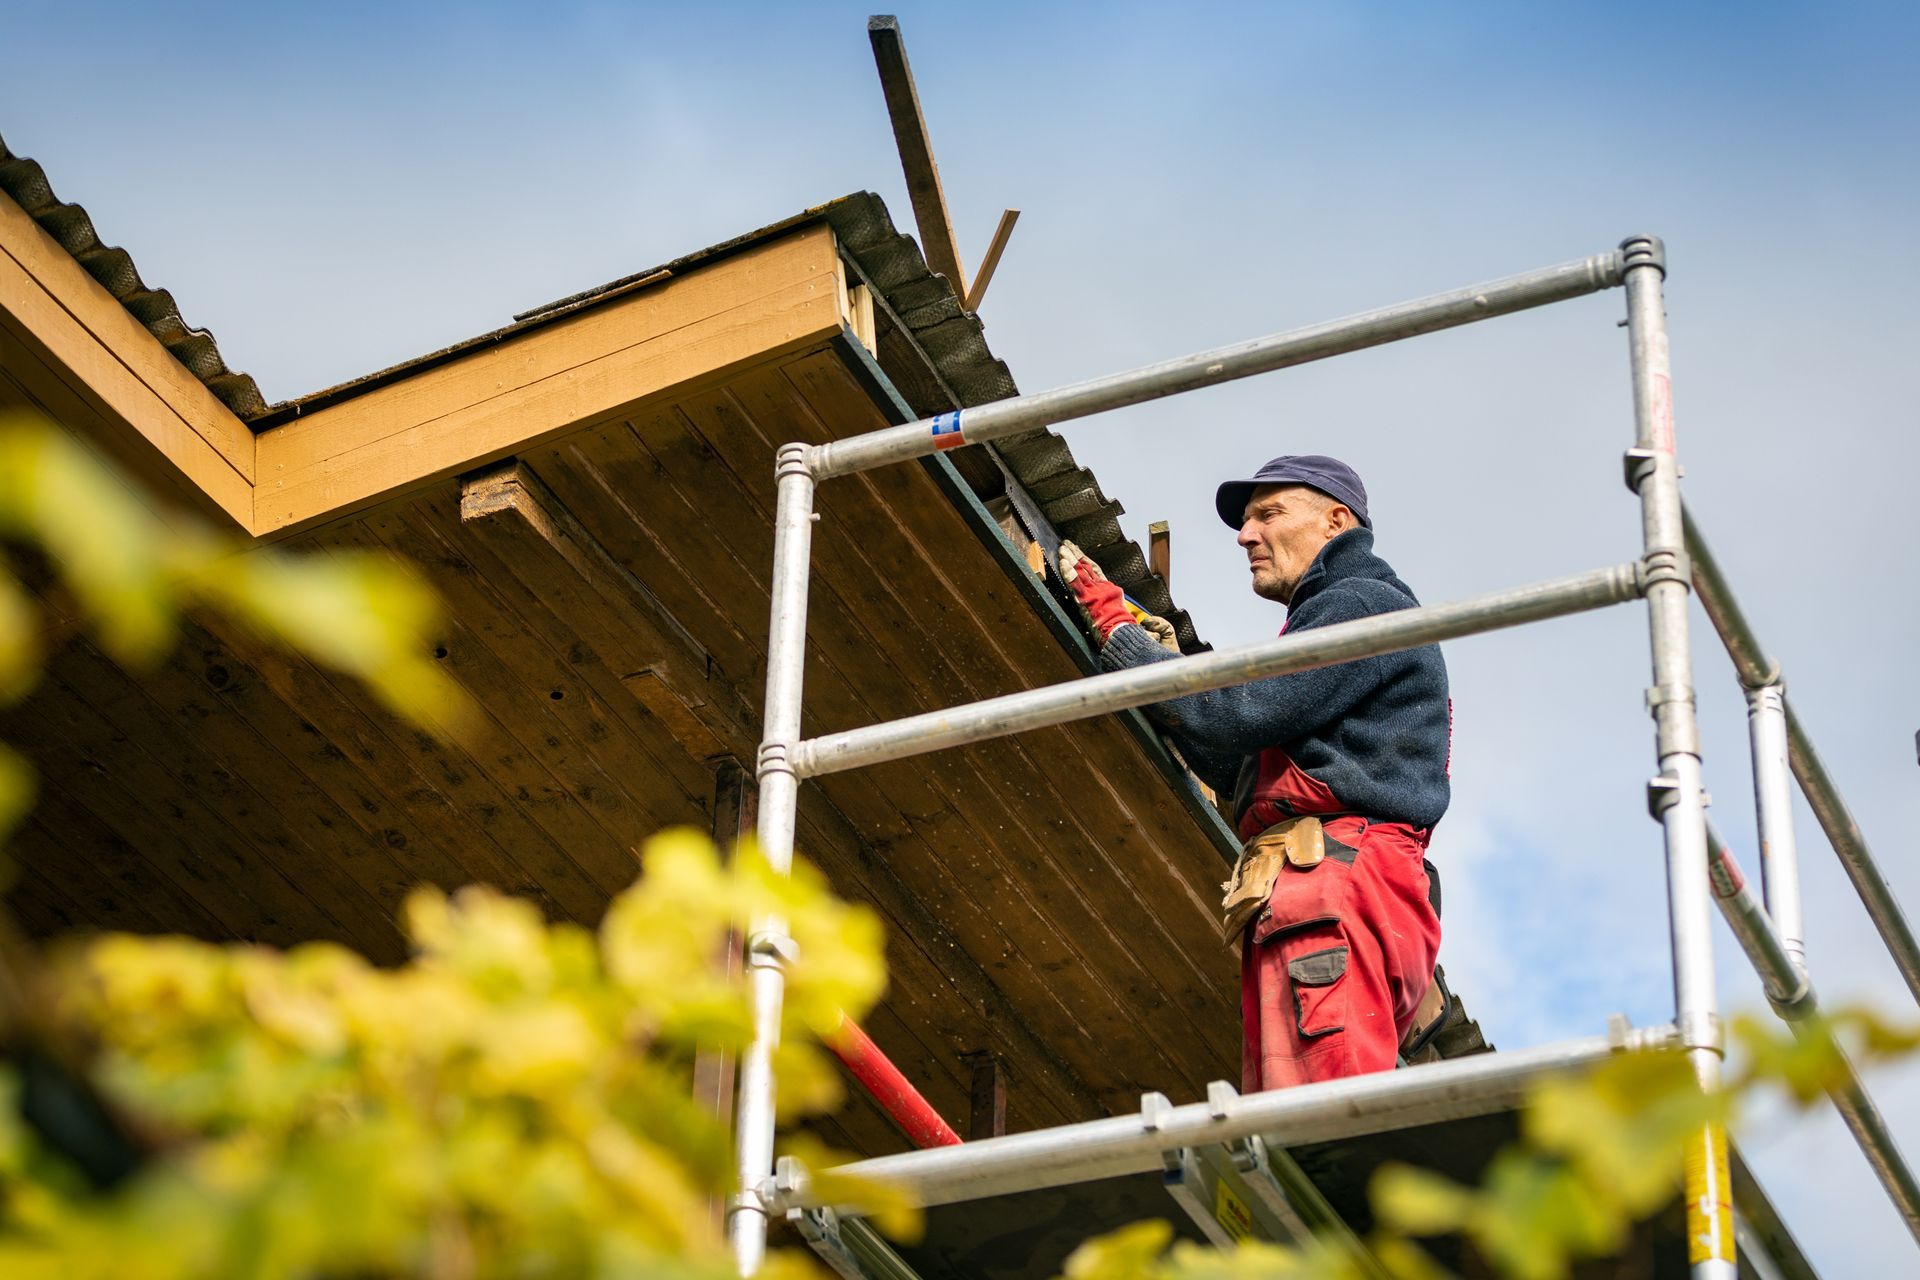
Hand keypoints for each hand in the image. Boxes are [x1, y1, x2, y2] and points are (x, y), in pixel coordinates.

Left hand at [1058, 542, 1177, 650]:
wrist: (1123, 634)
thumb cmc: (1125, 628)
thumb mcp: (1122, 611)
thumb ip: (1116, 603)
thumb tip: (1112, 601)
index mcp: (1110, 590)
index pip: (1096, 570)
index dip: (1087, 560)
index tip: (1078, 551)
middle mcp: (1102, 588)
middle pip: (1087, 567)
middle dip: (1076, 555)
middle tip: (1067, 545)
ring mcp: (1094, 592)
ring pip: (1080, 571)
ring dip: (1071, 559)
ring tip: (1063, 549)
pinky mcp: (1086, 600)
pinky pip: (1075, 584)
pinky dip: (1069, 573)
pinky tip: (1063, 564)